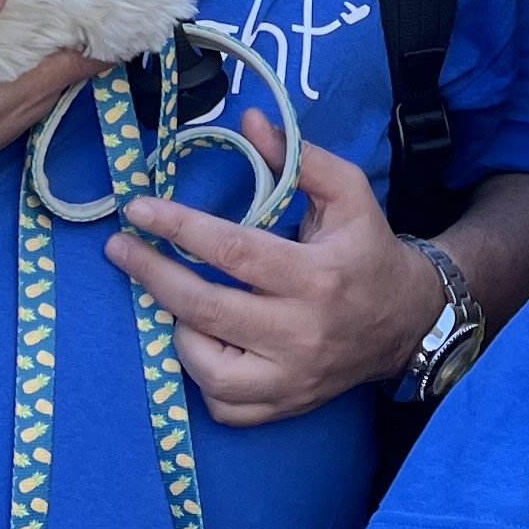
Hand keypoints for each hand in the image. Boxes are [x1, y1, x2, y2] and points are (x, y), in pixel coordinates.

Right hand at [0, 0, 95, 239]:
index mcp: (16, 98)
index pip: (84, 62)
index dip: (111, 30)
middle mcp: (16, 111)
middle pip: (70, 66)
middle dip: (87, 27)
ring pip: (42, 74)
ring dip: (56, 41)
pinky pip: (16, 82)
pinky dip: (25, 54)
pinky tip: (10, 32)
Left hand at [111, 112, 441, 426]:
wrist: (407, 322)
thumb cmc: (368, 250)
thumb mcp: (349, 193)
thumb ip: (298, 157)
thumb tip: (248, 122)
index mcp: (318, 275)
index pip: (233, 251)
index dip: (178, 228)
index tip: (138, 210)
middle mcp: (303, 333)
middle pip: (206, 309)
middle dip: (153, 275)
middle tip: (120, 249)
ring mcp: (292, 378)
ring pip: (207, 368)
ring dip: (176, 328)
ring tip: (170, 297)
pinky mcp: (285, 406)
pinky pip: (224, 404)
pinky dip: (200, 375)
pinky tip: (199, 341)